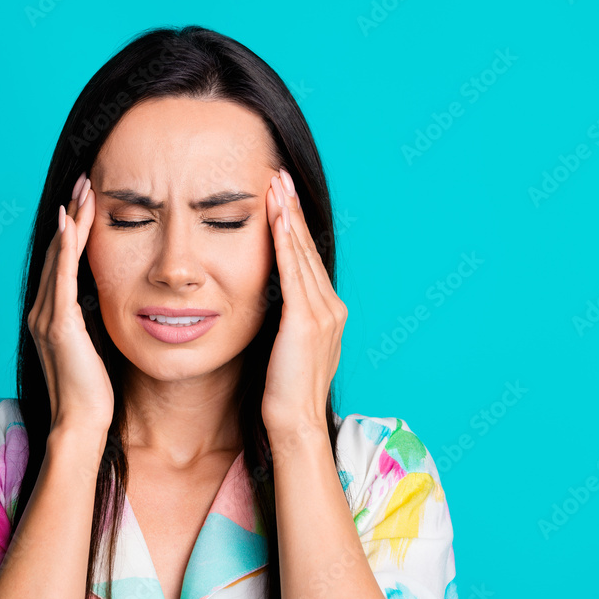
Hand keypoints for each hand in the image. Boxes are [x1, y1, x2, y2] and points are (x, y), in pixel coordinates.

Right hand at [27, 172, 113, 435]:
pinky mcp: (60, 324)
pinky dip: (66, 246)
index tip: (86, 201)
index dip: (72, 229)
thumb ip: (94, 321)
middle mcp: (43, 311)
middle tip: (85, 181)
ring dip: (72, 220)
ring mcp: (47, 316)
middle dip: (72, 214)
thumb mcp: (95, 346)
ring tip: (84, 189)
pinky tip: (72, 222)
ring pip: (59, 256)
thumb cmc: (94, 391)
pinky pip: (63, 276)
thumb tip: (108, 301)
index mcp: (51, 315)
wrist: (82, 423)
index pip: (61, 261)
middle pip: (56, 250)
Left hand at [261, 168, 347, 436]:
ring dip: (288, 216)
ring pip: (301, 254)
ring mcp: (323, 313)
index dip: (293, 225)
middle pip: (307, 248)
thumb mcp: (286, 348)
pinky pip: (293, 273)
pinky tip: (277, 218)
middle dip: (291, 209)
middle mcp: (331, 308)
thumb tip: (268, 304)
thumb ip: (284, 321)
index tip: (280, 196)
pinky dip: (285, 242)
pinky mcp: (306, 322)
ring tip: (276, 184)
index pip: (305, 259)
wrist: (294, 424)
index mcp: (327, 313)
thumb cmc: (282, 392)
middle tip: (278, 175)